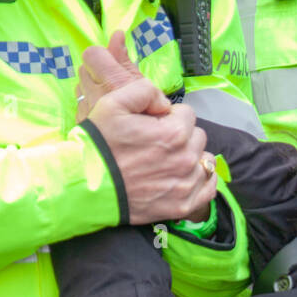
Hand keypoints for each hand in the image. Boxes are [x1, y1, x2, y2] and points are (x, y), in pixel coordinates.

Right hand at [76, 31, 216, 224]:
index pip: (187, 114)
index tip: (153, 126)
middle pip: (197, 137)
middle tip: (157, 144)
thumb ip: (145, 90)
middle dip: (181, 136)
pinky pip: (208, 188)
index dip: (168, 117)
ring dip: (191, 157)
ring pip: (204, 161)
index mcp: (174, 132)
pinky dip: (202, 180)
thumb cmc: (99, 144)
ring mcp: (186, 184)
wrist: (87, 186)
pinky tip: (186, 176)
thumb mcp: (113, 103)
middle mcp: (185, 159)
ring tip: (168, 162)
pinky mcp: (182, 206)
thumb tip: (164, 103)